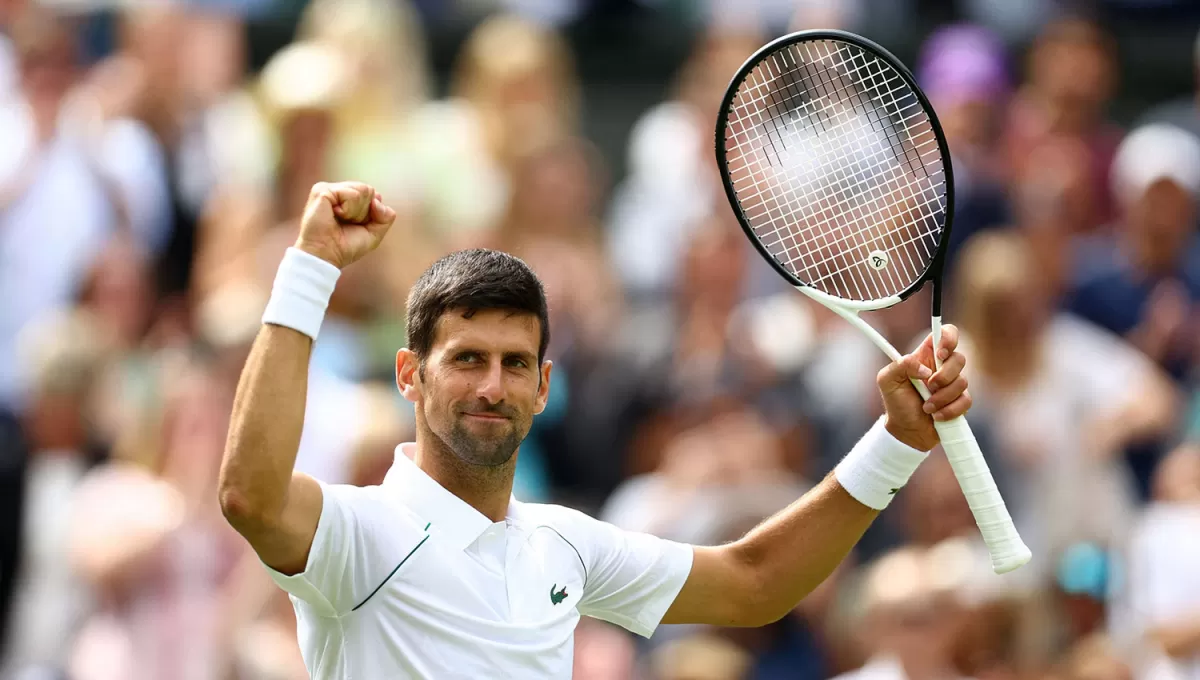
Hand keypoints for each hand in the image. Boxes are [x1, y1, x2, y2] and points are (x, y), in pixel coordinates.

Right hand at [294, 182, 396, 268]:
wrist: (326, 256)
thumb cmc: (345, 247)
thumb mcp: (374, 233)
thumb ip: (386, 217)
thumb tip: (377, 199)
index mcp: (348, 198)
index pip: (373, 194)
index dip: (371, 213)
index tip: (356, 225)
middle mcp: (338, 191)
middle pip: (368, 190)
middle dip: (364, 212)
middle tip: (347, 223)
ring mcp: (329, 189)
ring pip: (362, 190)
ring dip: (356, 212)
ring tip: (340, 220)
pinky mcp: (322, 190)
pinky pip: (351, 194)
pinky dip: (348, 210)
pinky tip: (334, 215)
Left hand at [877, 324, 971, 450]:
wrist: (906, 431)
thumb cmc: (896, 402)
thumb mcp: (887, 380)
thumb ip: (901, 365)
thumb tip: (925, 369)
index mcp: (926, 355)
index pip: (947, 333)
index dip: (949, 338)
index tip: (940, 354)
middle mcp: (943, 367)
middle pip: (959, 358)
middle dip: (944, 376)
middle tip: (929, 387)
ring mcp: (953, 384)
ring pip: (963, 382)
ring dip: (942, 397)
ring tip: (927, 407)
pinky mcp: (960, 401)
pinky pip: (966, 401)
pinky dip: (949, 410)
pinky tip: (936, 416)